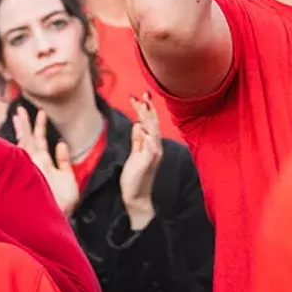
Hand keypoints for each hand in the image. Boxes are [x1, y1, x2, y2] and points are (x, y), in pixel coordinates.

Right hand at [13, 107, 79, 216]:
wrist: (57, 218)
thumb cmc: (63, 204)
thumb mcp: (69, 179)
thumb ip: (64, 161)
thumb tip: (61, 143)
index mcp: (44, 164)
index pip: (39, 142)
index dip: (39, 127)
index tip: (41, 112)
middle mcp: (35, 164)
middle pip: (28, 139)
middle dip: (25, 123)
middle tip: (20, 108)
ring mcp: (32, 166)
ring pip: (25, 142)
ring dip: (23, 127)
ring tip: (19, 113)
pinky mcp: (32, 170)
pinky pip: (26, 153)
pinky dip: (24, 141)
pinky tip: (21, 129)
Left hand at [120, 95, 163, 230]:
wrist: (137, 197)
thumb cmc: (135, 177)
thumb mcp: (135, 154)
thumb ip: (137, 140)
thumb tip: (138, 125)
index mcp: (152, 145)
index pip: (150, 123)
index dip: (145, 109)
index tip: (139, 96)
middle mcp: (156, 148)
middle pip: (153, 124)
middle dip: (147, 109)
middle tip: (141, 95)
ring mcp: (153, 155)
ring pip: (153, 133)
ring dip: (148, 118)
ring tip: (142, 105)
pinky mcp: (148, 163)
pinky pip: (150, 148)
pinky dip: (148, 138)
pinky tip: (143, 129)